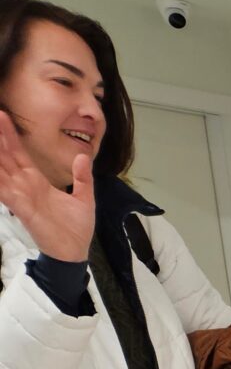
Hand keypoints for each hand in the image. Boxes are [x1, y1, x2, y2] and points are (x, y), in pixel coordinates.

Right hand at [0, 124, 93, 262]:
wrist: (75, 252)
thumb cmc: (76, 227)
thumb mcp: (84, 197)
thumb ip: (82, 177)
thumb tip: (83, 155)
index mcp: (37, 182)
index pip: (20, 154)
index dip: (11, 137)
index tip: (4, 117)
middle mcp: (25, 186)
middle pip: (7, 157)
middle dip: (0, 137)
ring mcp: (22, 197)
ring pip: (2, 170)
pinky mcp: (23, 209)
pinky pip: (5, 192)